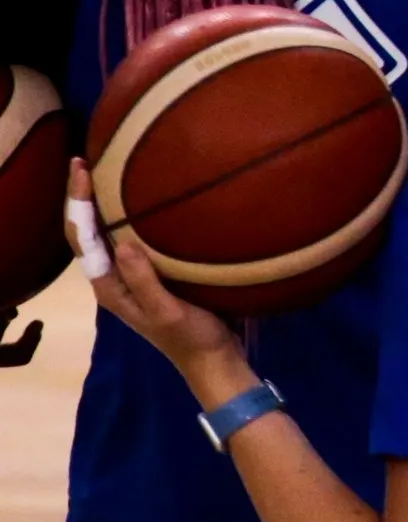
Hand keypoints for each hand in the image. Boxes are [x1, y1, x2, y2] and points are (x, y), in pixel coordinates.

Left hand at [67, 165, 249, 394]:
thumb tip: (121, 242)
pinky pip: (131, 237)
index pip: (82, 239)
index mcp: (109, 287)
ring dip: (102, 204)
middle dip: (81, 198)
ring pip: (107, 233)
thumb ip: (143, 280)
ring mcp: (133, 275)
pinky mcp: (153, 273)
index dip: (79, 204)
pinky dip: (128, 215)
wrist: (214, 360)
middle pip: (87, 232)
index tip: (83, 171)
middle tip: (84, 161)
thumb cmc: (191, 338)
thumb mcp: (166, 311)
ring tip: (105, 171)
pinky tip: (142, 198)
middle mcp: (114, 277)